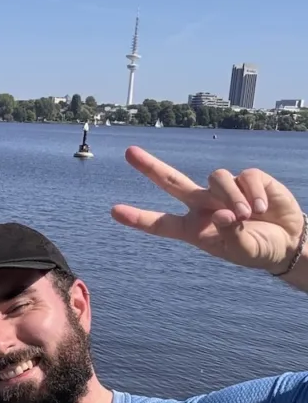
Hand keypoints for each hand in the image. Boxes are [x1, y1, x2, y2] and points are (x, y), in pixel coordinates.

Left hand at [112, 147, 304, 273]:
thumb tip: (224, 215)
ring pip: (216, 178)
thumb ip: (232, 235)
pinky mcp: (247, 178)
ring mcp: (223, 189)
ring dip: (232, 197)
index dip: (139, 218)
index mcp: (194, 228)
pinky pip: (244, 176)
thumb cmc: (258, 248)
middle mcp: (203, 205)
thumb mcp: (243, 249)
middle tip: (130, 152)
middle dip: (150, 167)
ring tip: (248, 216)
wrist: (288, 239)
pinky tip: (262, 206)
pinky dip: (253, 192)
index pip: (162, 224)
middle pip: (172, 182)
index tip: (114, 211)